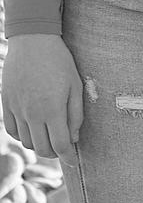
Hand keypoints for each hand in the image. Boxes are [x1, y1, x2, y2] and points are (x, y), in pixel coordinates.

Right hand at [1, 34, 83, 160]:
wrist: (32, 41)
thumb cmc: (60, 62)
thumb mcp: (76, 86)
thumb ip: (76, 115)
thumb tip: (73, 138)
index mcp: (52, 109)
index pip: (60, 145)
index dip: (68, 157)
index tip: (72, 160)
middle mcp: (32, 113)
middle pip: (42, 148)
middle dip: (55, 153)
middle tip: (62, 147)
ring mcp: (16, 109)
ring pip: (26, 141)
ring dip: (39, 144)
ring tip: (49, 136)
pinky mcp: (6, 103)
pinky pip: (12, 130)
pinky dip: (23, 135)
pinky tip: (32, 129)